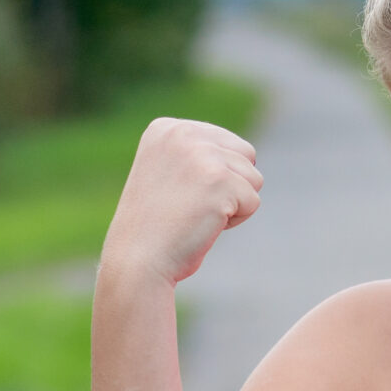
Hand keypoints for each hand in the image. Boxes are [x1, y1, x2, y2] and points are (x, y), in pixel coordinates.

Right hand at [100, 117, 263, 286]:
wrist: (136, 261)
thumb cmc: (155, 227)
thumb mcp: (170, 174)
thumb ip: (198, 155)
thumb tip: (246, 154)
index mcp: (166, 128)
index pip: (226, 143)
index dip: (213, 177)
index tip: (179, 194)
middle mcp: (183, 133)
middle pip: (246, 154)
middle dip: (230, 186)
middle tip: (192, 206)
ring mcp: (201, 154)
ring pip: (254, 178)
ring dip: (233, 203)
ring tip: (195, 215)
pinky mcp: (220, 180)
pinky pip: (253, 201)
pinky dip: (234, 220)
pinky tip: (203, 225)